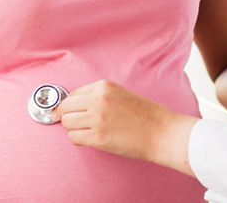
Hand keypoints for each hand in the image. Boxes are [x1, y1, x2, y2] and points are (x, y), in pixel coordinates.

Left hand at [58, 80, 197, 175]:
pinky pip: (73, 138)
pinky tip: (92, 139)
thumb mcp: (121, 94)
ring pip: (67, 122)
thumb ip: (99, 97)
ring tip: (89, 131)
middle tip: (80, 124)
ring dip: (74, 129)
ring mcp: (97, 118)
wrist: (161, 132)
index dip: (73, 106)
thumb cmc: (146, 116)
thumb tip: (75, 106)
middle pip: (65, 107)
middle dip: (70, 116)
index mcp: (104, 86)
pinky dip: (79, 140)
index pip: (73, 94)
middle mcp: (98, 99)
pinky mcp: (97, 137)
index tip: (74, 113)